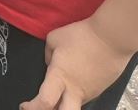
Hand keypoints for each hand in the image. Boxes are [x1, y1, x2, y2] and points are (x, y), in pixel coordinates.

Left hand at [22, 19, 136, 109]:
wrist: (112, 38)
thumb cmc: (82, 36)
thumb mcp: (54, 39)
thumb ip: (48, 56)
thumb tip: (50, 64)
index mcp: (60, 77)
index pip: (45, 102)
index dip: (32, 108)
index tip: (25, 105)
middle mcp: (75, 90)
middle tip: (42, 108)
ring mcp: (90, 92)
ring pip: (74, 106)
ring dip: (63, 103)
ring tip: (56, 92)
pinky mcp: (100, 90)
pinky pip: (84, 96)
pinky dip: (75, 92)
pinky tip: (75, 79)